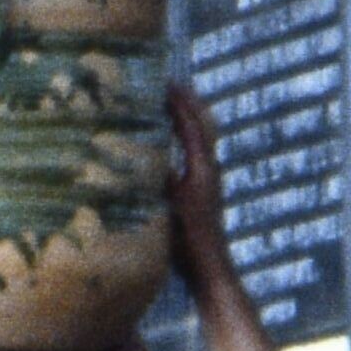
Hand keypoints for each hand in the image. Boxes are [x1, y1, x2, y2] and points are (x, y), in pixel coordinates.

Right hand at [161, 71, 238, 303]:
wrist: (211, 268)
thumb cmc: (189, 240)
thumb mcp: (168, 205)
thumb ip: (157, 178)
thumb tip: (139, 152)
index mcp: (202, 168)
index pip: (190, 126)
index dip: (177, 103)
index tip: (164, 82)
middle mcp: (210, 169)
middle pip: (203, 124)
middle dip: (188, 102)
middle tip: (171, 83)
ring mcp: (210, 179)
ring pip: (202, 137)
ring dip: (188, 117)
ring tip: (173, 102)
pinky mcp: (205, 189)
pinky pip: (197, 151)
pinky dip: (186, 136)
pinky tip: (174, 140)